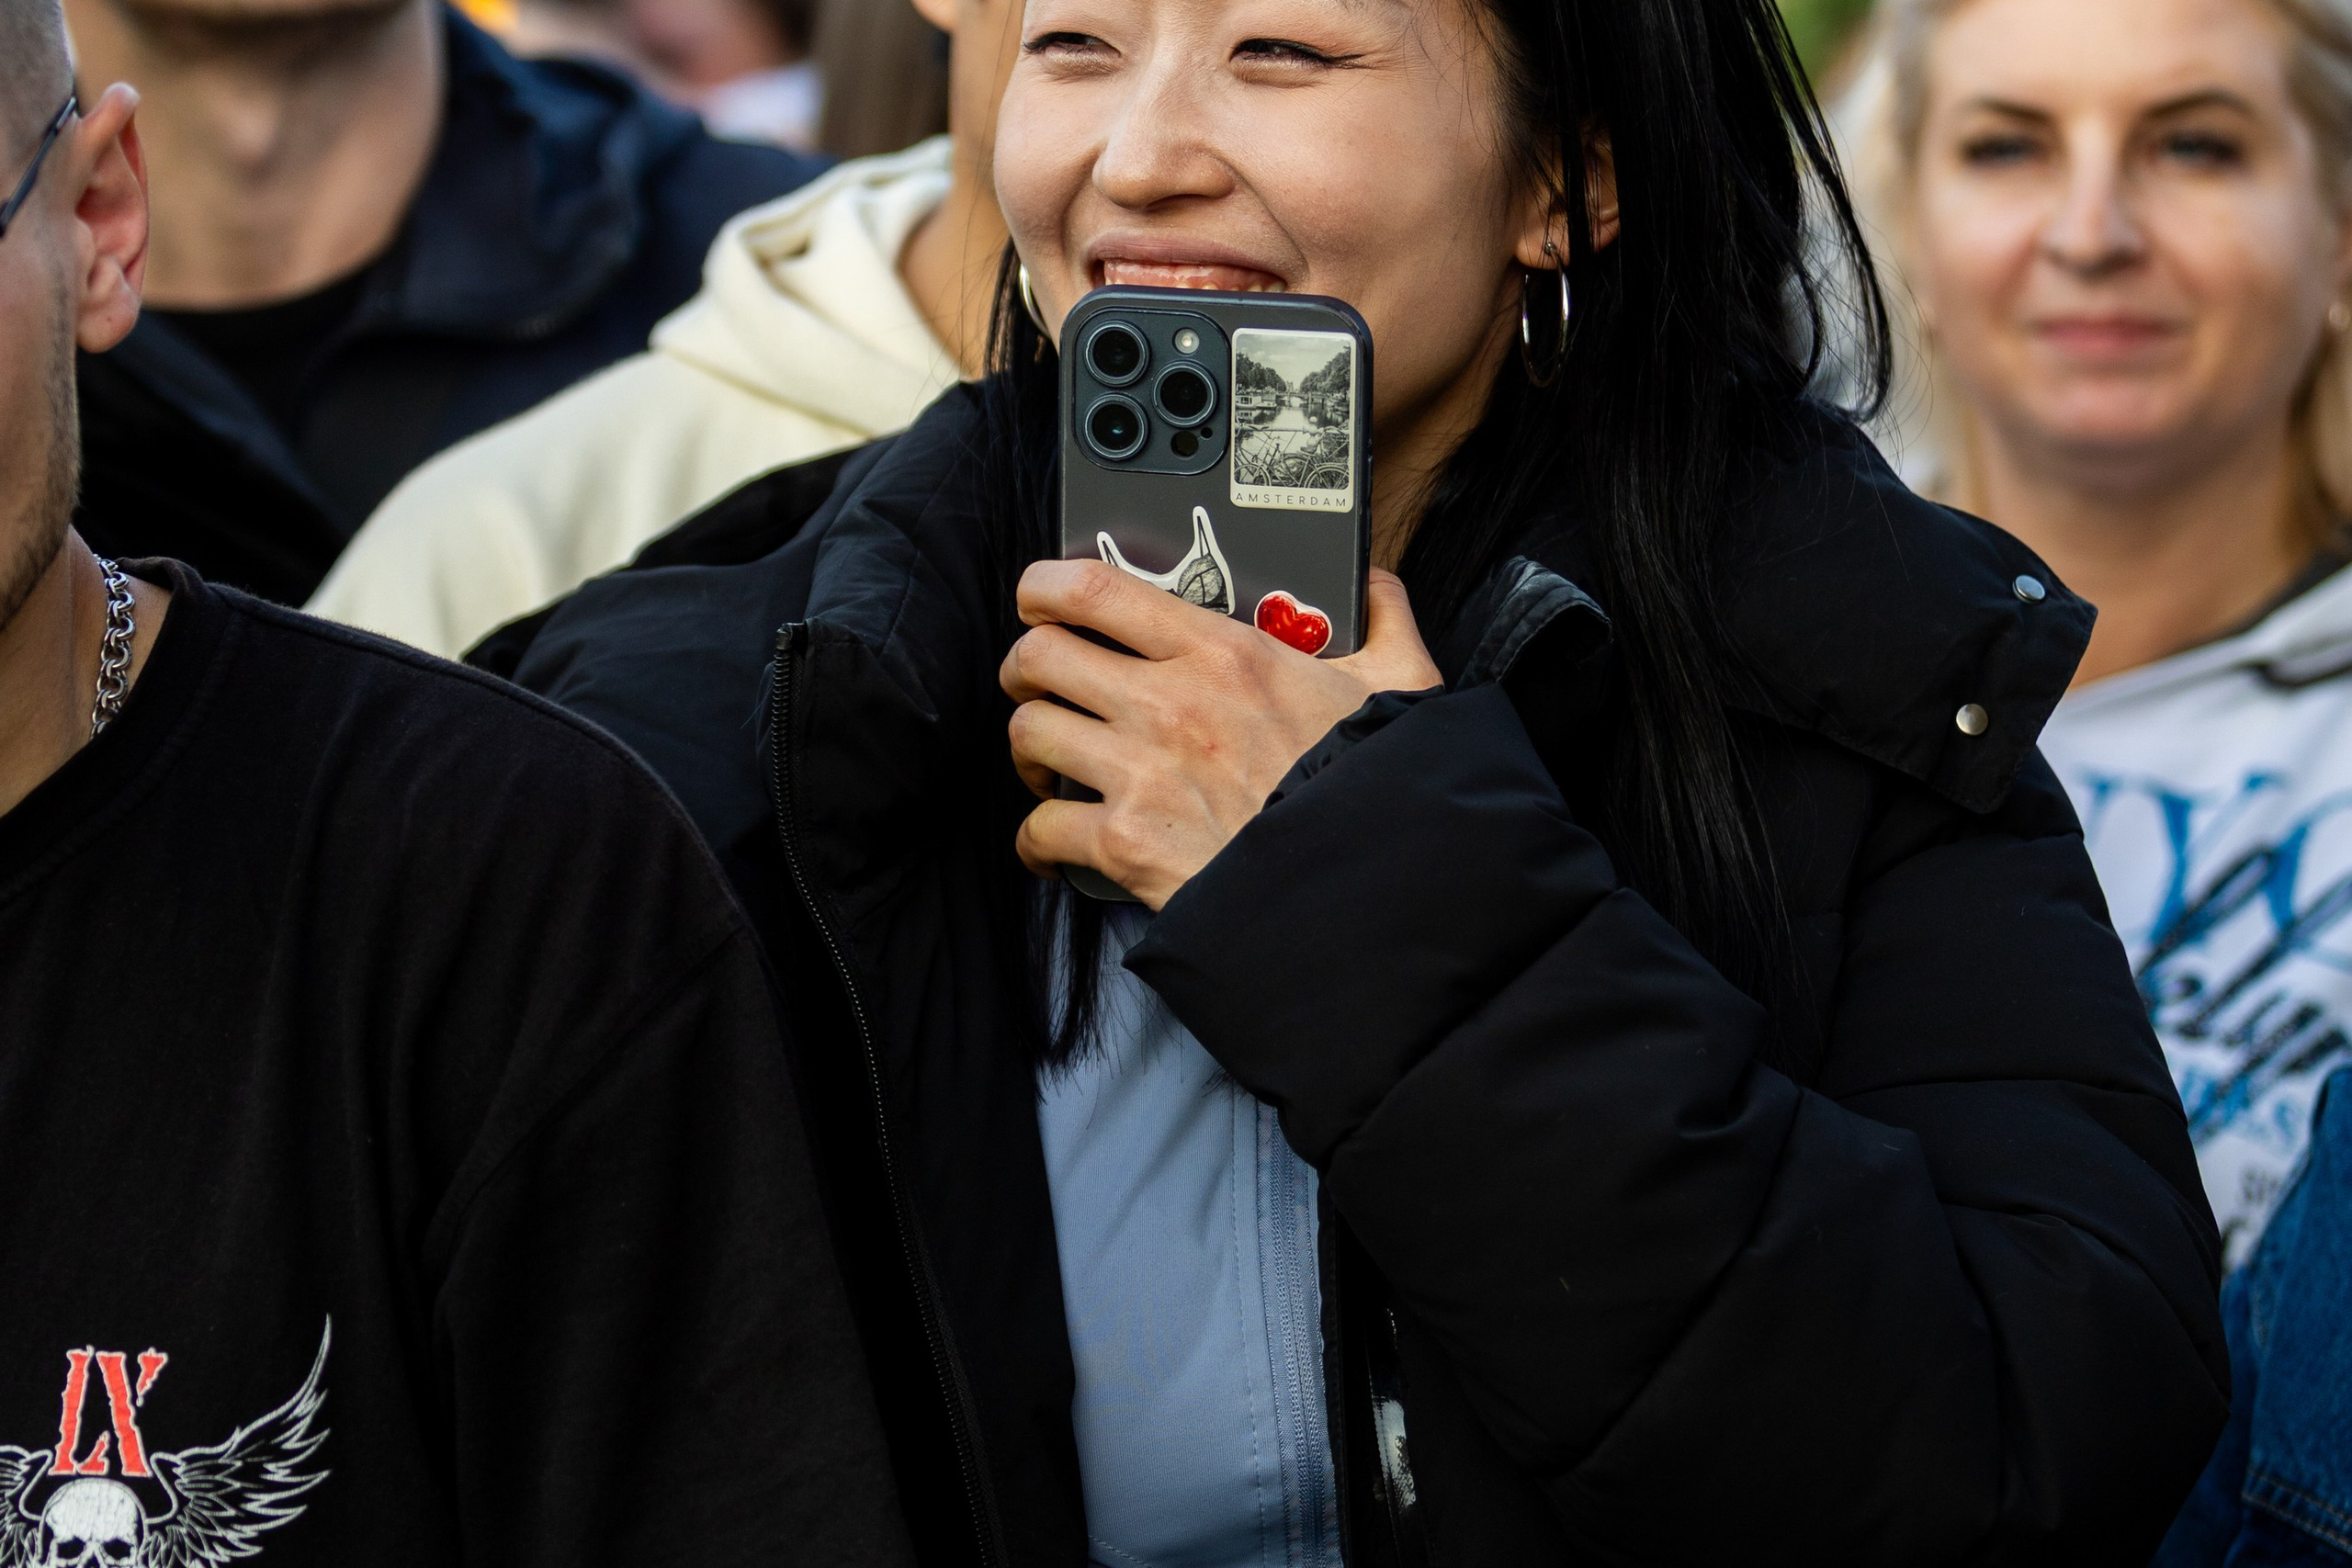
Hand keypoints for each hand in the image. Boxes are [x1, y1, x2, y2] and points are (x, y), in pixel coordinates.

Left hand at [1000, 561, 1442, 908]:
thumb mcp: (1399, 684)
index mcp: (1222, 651)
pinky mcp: (1127, 843)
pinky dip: (1036, 840)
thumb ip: (1381, 619)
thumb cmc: (1373, 788)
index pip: (1093, 588)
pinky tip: (1052, 845)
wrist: (1363, 885)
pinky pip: (1041, 829)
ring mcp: (1141, 772)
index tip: (1039, 599)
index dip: (1044, 586)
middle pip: (1039, 656)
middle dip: (1026, 670)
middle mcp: (1168, 703)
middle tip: (1042, 686)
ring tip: (1050, 764)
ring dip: (1030, 751)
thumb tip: (1368, 582)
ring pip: (1030, 734)